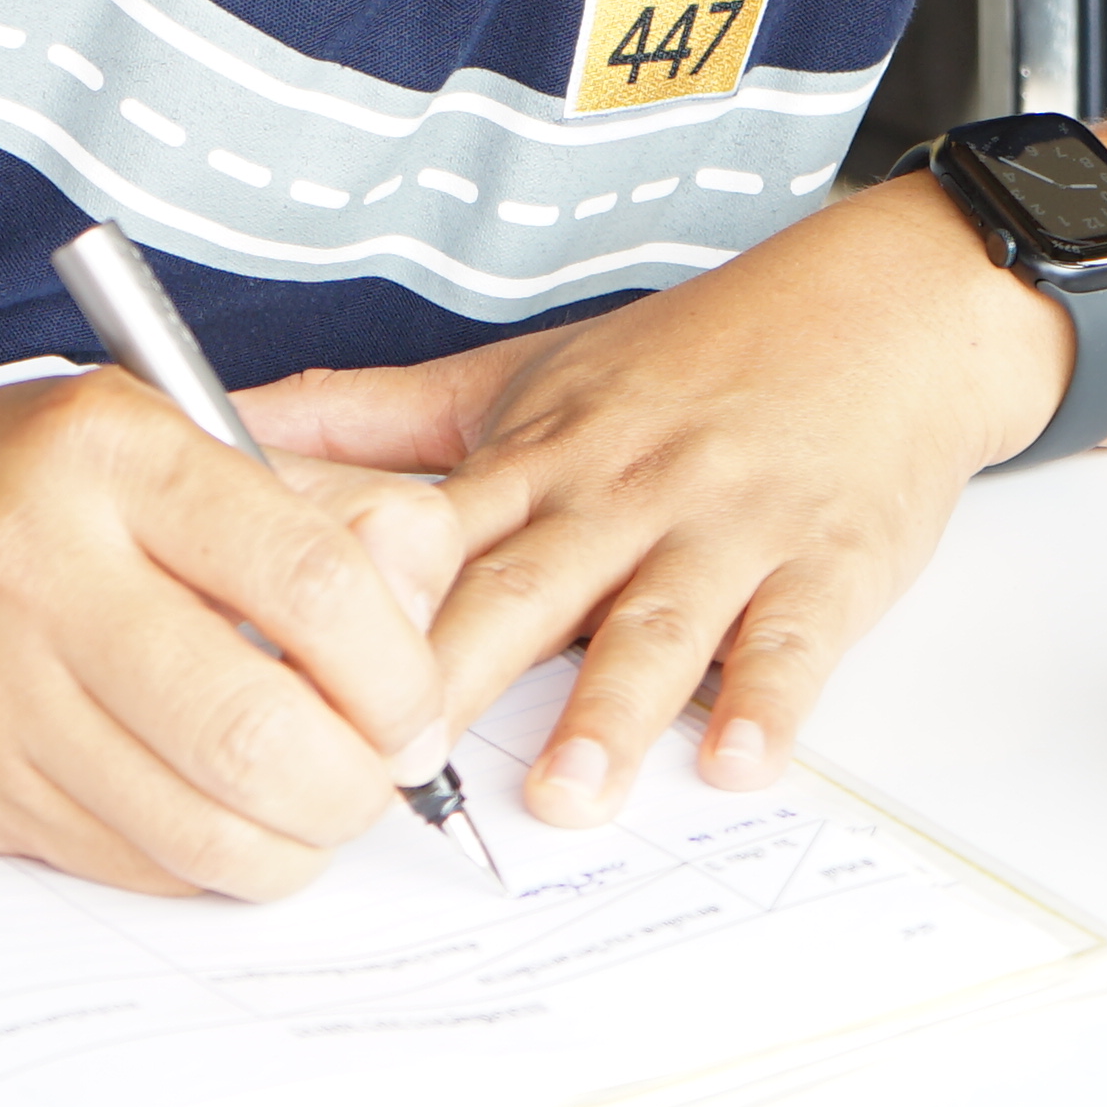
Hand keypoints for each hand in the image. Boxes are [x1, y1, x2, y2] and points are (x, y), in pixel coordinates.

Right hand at [0, 370, 466, 897]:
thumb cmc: (16, 484)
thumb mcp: (171, 437)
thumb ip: (323, 505)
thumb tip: (433, 602)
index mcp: (109, 456)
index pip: (310, 579)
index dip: (398, 666)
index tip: (411, 698)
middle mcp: (40, 570)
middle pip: (258, 734)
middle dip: (356, 782)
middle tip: (374, 769)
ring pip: (204, 831)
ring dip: (294, 841)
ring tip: (305, 796)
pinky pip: (139, 867)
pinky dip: (208, 859)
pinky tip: (212, 806)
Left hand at [250, 183, 1067, 830]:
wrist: (881, 311)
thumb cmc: (696, 356)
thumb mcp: (525, 370)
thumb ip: (374, 413)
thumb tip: (225, 422)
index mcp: (541, 457)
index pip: (435, 537)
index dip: (363, 607)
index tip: (290, 676)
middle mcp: (623, 493)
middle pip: (527, 590)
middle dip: (456, 677)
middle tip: (393, 765)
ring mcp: (726, 529)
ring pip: (658, 625)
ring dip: (610, 712)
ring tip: (567, 795)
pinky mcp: (825, 564)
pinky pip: (793, 642)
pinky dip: (768, 702)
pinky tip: (740, 759)